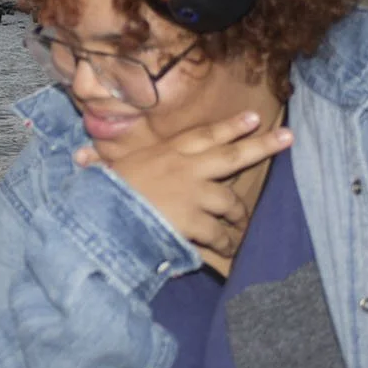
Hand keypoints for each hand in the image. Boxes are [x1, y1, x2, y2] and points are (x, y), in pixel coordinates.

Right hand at [73, 111, 290, 261]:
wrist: (105, 215)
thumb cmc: (103, 192)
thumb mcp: (105, 171)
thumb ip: (99, 162)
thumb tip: (79, 158)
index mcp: (169, 152)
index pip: (205, 134)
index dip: (231, 126)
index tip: (253, 117)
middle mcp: (188, 168)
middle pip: (234, 154)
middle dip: (264, 146)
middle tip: (288, 139)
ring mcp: (195, 194)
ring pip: (230, 202)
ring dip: (237, 214)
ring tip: (240, 223)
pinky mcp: (196, 220)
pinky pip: (220, 233)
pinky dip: (225, 243)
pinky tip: (229, 250)